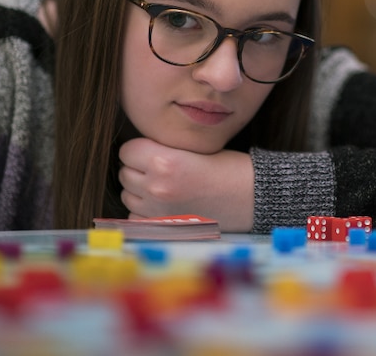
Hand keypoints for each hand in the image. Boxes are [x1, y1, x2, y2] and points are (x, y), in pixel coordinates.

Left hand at [118, 137, 253, 231]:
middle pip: (125, 173)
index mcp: (164, 162)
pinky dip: (144, 212)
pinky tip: (164, 204)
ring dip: (139, 191)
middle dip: (138, 170)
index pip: (127, 151)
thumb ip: (163, 149)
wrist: (250, 198)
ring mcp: (157, 210)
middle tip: (160, 170)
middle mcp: (156, 187)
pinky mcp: (162, 228)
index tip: (152, 151)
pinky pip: (135, 217)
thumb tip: (136, 152)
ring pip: (128, 195)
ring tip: (164, 186)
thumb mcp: (194, 148)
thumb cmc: (227, 168)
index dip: (139, 149)